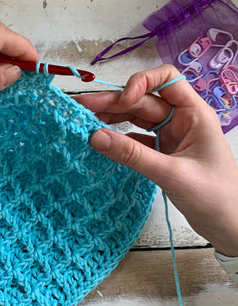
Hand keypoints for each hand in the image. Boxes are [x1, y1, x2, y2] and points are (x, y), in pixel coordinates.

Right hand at [75, 65, 237, 256]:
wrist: (230, 226)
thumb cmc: (215, 197)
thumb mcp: (171, 173)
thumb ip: (132, 155)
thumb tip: (96, 137)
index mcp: (193, 114)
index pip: (166, 80)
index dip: (141, 83)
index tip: (122, 100)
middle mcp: (181, 120)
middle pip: (143, 101)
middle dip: (113, 102)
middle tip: (82, 106)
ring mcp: (171, 137)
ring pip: (137, 119)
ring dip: (112, 118)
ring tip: (85, 119)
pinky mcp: (162, 153)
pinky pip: (136, 139)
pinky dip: (119, 139)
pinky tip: (102, 141)